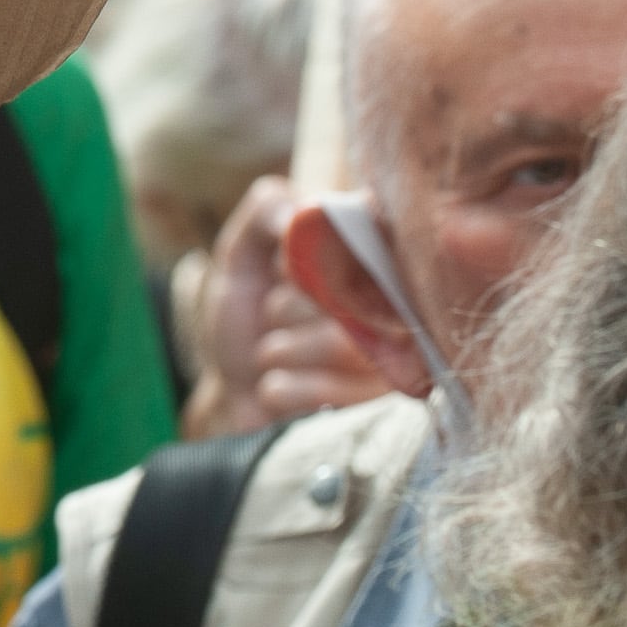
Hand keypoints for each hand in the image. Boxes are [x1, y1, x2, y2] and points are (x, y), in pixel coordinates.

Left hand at [180, 173, 386, 438]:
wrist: (231, 392)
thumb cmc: (245, 318)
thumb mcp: (241, 254)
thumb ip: (267, 211)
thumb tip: (301, 212)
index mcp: (370, 265)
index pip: (376, 241)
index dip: (315, 259)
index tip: (281, 269)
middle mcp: (396, 315)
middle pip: (352, 296)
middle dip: (286, 307)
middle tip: (272, 316)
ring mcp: (391, 369)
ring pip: (339, 346)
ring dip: (279, 350)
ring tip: (272, 352)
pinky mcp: (376, 416)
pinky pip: (324, 393)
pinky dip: (279, 388)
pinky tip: (275, 387)